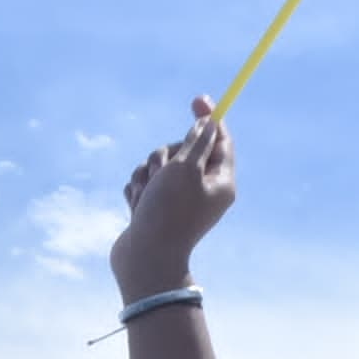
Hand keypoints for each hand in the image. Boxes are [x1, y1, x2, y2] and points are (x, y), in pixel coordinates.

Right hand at [113, 97, 233, 299]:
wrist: (144, 258)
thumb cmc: (168, 212)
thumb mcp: (186, 167)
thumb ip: (197, 141)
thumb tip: (207, 124)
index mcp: (220, 183)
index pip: (220, 142)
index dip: (210, 119)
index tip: (197, 100)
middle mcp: (201, 192)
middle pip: (183, 150)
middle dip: (165, 155)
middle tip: (162, 174)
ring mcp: (176, 201)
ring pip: (157, 166)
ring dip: (147, 174)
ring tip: (146, 197)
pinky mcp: (153, 209)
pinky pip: (142, 184)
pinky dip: (137, 191)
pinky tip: (137, 208)